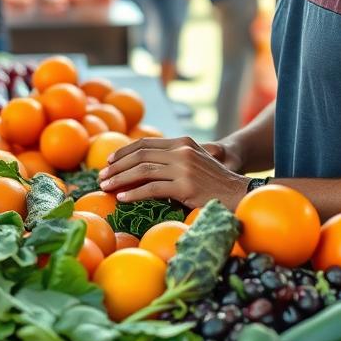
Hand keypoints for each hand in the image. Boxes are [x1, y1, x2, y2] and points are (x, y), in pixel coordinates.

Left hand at [99, 136, 247, 209]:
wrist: (239, 194)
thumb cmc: (214, 183)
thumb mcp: (194, 162)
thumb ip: (173, 159)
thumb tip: (141, 166)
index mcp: (183, 142)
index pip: (146, 143)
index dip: (124, 151)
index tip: (109, 162)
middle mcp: (182, 151)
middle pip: (141, 154)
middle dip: (117, 166)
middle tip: (101, 176)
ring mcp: (184, 168)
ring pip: (143, 170)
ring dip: (120, 179)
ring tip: (106, 187)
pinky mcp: (185, 187)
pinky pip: (152, 189)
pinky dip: (134, 193)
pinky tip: (122, 198)